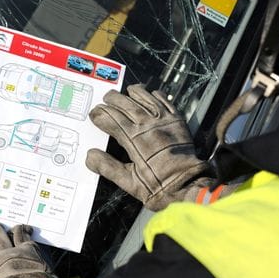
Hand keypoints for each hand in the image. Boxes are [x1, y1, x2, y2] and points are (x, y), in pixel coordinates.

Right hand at [86, 84, 225, 210]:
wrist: (188, 186)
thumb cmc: (159, 187)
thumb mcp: (130, 183)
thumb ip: (109, 167)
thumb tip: (90, 156)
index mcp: (134, 140)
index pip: (111, 120)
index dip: (100, 115)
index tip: (94, 114)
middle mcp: (148, 126)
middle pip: (126, 105)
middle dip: (113, 100)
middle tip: (105, 99)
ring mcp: (164, 122)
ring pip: (146, 99)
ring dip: (134, 93)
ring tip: (127, 91)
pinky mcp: (178, 122)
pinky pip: (166, 102)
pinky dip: (157, 96)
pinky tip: (152, 93)